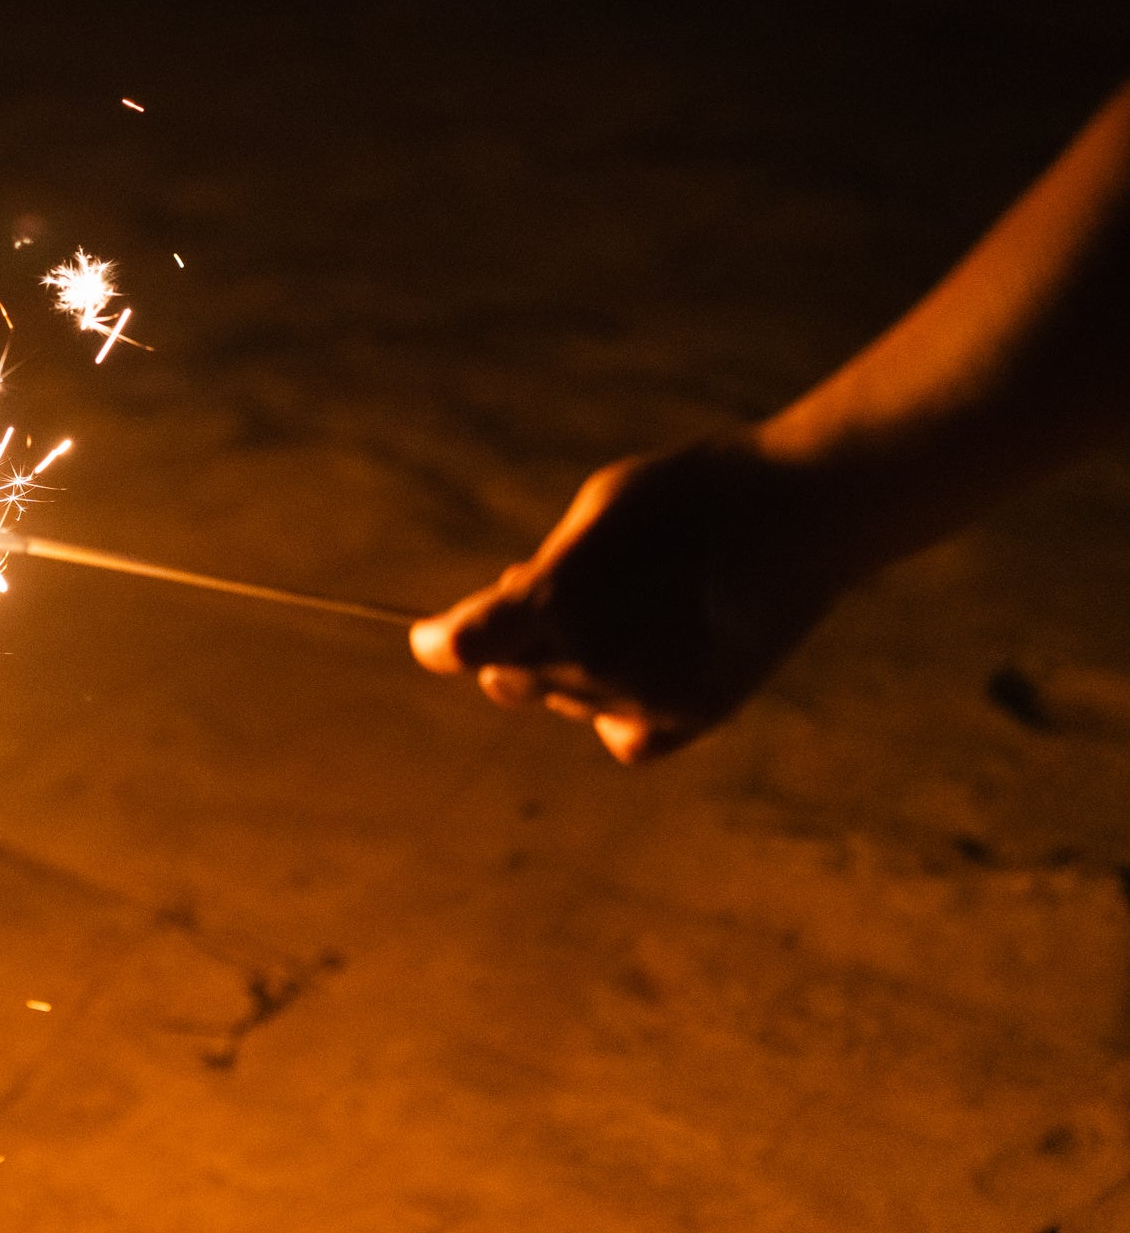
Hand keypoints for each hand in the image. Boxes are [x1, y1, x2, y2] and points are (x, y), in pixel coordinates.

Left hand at [409, 440, 853, 761]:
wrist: (802, 513)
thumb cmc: (689, 496)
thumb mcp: (597, 511)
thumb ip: (542, 574)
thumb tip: (507, 612)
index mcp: (559, 599)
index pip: (465, 645)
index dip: (438, 642)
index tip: (431, 638)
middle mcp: (595, 660)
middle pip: (513, 675)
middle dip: (516, 643)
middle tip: (564, 594)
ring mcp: (646, 696)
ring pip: (569, 701)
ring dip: (574, 666)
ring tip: (637, 605)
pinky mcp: (695, 716)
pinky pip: (623, 736)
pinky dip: (619, 712)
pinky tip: (645, 665)